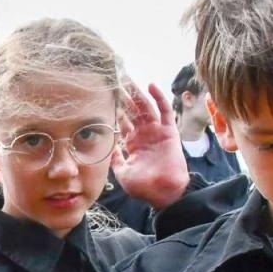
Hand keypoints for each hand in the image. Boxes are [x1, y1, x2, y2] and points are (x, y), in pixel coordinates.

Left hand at [111, 81, 189, 210]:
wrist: (163, 193)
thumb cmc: (143, 187)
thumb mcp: (122, 172)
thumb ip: (114, 159)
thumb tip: (104, 148)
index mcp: (132, 143)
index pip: (122, 121)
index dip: (114, 109)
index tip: (105, 96)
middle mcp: (144, 135)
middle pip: (133, 110)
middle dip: (125, 96)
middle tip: (115, 80)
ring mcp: (156, 131)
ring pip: (146, 107)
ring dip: (137, 93)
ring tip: (128, 78)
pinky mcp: (169, 130)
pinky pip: (164, 110)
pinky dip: (158, 97)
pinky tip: (150, 85)